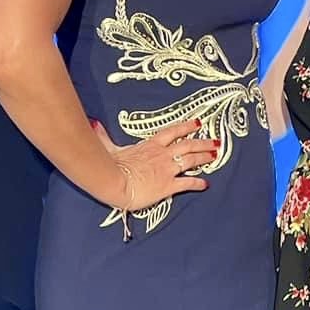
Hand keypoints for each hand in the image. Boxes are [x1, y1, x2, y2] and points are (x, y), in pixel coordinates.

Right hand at [99, 119, 219, 210]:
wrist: (115, 182)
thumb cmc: (111, 165)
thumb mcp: (109, 148)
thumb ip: (104, 137)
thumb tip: (94, 124)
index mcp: (151, 145)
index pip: (173, 132)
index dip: (186, 127)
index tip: (198, 123)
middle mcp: (163, 155)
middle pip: (187, 145)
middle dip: (202, 143)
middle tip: (216, 142)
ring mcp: (167, 170)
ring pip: (191, 160)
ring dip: (204, 157)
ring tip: (215, 155)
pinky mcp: (168, 185)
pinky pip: (187, 183)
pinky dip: (197, 183)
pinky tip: (206, 184)